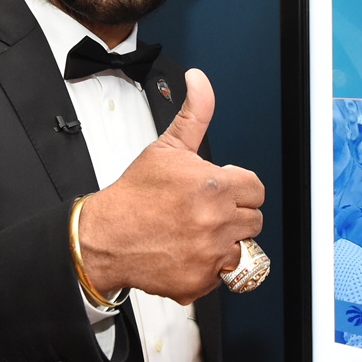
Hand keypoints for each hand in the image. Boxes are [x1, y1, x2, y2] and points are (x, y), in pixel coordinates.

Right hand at [76, 69, 263, 303]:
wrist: (105, 237)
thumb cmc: (135, 194)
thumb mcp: (167, 147)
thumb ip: (195, 113)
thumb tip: (200, 80)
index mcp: (214, 187)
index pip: (256, 190)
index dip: (238, 189)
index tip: (220, 192)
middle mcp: (216, 221)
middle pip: (253, 220)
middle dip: (234, 214)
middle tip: (205, 213)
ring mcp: (209, 254)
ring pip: (241, 248)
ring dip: (224, 242)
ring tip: (196, 233)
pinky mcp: (200, 280)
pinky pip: (222, 275)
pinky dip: (208, 267)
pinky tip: (187, 253)